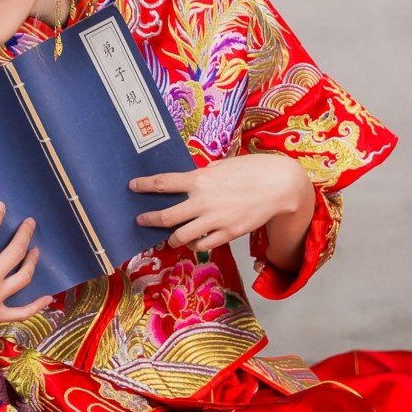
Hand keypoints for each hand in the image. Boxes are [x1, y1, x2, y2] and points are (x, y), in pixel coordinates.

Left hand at [131, 153, 310, 251]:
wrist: (279, 185)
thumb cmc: (251, 170)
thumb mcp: (222, 166)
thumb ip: (202, 176)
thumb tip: (187, 183)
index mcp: (200, 179)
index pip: (163, 183)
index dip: (145, 185)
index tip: (133, 186)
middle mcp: (203, 201)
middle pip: (166, 216)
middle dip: (149, 219)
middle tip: (141, 220)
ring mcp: (214, 220)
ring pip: (181, 236)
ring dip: (171, 238)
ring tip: (169, 238)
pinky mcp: (227, 233)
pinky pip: (202, 245)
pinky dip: (195, 245)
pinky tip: (194, 242)